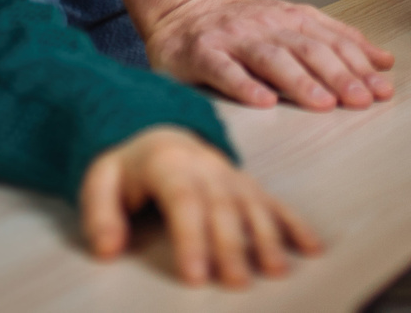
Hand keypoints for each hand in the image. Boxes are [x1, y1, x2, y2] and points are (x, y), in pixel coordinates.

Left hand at [81, 125, 322, 286]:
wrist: (157, 129)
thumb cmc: (128, 166)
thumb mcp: (99, 179)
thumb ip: (99, 212)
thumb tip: (108, 249)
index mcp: (168, 163)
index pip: (184, 200)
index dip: (191, 238)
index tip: (196, 276)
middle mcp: (206, 166)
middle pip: (223, 206)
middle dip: (232, 245)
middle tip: (237, 282)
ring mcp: (231, 174)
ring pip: (253, 203)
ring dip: (267, 236)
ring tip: (274, 270)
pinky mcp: (247, 184)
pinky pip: (274, 201)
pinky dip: (294, 224)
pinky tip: (311, 248)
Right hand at [146, 0, 395, 109]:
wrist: (185, 7)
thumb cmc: (244, 25)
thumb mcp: (293, 23)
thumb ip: (336, 40)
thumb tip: (383, 61)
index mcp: (291, 18)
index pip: (332, 40)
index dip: (359, 64)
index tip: (382, 87)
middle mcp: (266, 25)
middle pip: (308, 48)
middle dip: (339, 74)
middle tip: (362, 99)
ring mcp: (234, 39)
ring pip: (272, 58)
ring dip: (300, 81)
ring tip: (323, 103)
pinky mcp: (203, 54)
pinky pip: (225, 71)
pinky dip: (245, 86)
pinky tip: (263, 102)